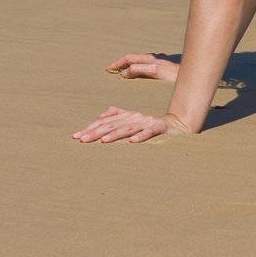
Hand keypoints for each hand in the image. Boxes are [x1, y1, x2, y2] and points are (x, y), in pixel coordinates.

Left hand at [71, 107, 190, 143]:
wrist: (178, 124)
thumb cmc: (153, 125)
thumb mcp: (134, 120)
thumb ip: (118, 114)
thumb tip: (101, 115)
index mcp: (128, 115)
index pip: (106, 121)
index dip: (91, 127)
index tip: (76, 136)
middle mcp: (136, 117)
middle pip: (113, 124)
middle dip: (97, 132)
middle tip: (82, 140)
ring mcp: (148, 122)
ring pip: (129, 128)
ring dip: (115, 134)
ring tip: (103, 141)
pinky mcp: (160, 127)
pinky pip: (150, 132)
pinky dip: (142, 136)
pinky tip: (132, 142)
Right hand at [105, 52, 179, 80]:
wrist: (196, 73)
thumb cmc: (177, 75)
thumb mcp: (156, 72)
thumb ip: (140, 70)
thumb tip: (123, 73)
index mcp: (150, 60)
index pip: (129, 58)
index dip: (117, 63)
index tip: (107, 69)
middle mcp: (155, 59)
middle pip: (134, 58)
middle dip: (122, 62)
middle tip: (111, 69)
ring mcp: (161, 62)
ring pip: (143, 61)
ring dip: (132, 64)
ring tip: (124, 70)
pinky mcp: (167, 67)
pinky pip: (150, 65)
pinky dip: (142, 67)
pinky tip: (144, 73)